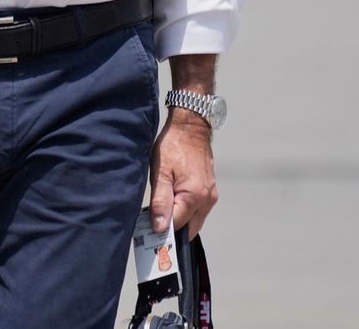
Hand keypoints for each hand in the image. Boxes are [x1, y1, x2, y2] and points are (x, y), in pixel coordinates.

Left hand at [148, 112, 216, 236]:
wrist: (190, 128)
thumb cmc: (173, 146)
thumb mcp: (160, 172)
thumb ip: (160, 201)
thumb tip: (160, 227)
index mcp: (195, 196)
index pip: (177, 226)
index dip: (162, 230)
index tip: (148, 230)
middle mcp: (207, 200)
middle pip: (188, 228)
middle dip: (172, 230)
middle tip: (152, 226)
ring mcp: (211, 196)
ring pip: (194, 221)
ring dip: (179, 221)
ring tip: (160, 212)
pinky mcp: (210, 192)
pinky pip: (197, 211)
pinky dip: (185, 212)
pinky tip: (171, 203)